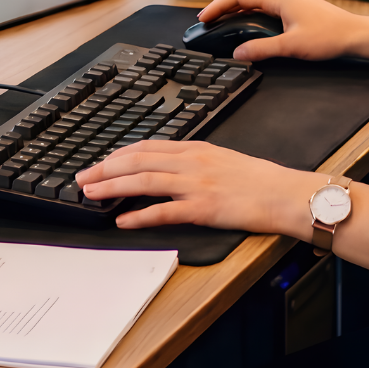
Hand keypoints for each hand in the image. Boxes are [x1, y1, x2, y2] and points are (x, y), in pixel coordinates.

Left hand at [76, 139, 321, 233]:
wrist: (285, 194)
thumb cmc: (260, 180)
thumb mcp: (224, 159)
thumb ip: (196, 161)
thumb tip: (170, 168)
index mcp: (196, 149)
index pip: (148, 147)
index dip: (119, 154)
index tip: (101, 162)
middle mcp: (192, 163)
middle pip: (138, 161)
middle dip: (105, 169)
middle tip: (83, 178)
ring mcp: (196, 185)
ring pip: (144, 181)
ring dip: (113, 187)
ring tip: (91, 194)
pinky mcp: (203, 208)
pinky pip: (164, 211)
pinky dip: (140, 215)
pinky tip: (123, 220)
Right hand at [195, 0, 368, 62]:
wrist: (357, 35)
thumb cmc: (330, 37)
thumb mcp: (292, 46)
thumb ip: (262, 49)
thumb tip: (238, 53)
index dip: (218, 5)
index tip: (204, 17)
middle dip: (224, 8)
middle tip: (208, 22)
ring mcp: (291, 1)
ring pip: (256, 2)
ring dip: (238, 12)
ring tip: (222, 25)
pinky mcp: (297, 10)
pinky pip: (266, 8)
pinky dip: (252, 16)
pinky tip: (248, 28)